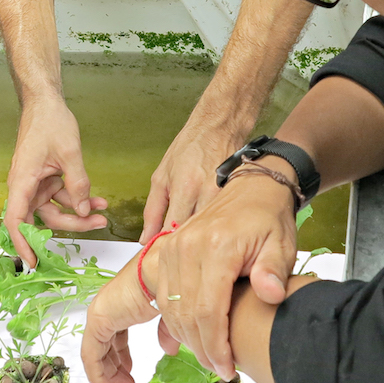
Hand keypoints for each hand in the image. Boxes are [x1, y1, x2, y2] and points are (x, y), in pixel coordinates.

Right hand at [3, 99, 108, 266]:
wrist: (45, 101)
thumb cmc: (49, 122)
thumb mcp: (69, 153)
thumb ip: (78, 183)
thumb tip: (83, 209)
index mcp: (22, 181)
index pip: (17, 220)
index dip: (23, 244)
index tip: (33, 262)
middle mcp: (25, 185)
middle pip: (44, 217)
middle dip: (72, 224)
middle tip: (97, 225)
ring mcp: (35, 182)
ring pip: (55, 208)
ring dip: (79, 211)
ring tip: (103, 211)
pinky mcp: (45, 177)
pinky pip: (61, 195)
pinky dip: (78, 197)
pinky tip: (98, 199)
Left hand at [82, 250, 161, 382]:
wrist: (167, 272)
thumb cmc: (172, 285)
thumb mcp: (172, 316)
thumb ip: (167, 333)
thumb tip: (169, 350)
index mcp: (125, 303)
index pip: (117, 336)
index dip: (122, 358)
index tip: (129, 375)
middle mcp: (110, 306)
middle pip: (107, 345)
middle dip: (115, 369)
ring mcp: (102, 312)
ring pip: (97, 351)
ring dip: (108, 374)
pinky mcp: (98, 319)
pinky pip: (91, 354)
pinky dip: (97, 374)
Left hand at [141, 121, 242, 243]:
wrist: (219, 127)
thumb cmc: (189, 148)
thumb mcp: (161, 176)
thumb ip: (152, 210)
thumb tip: (145, 238)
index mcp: (185, 188)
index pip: (173, 229)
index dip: (166, 245)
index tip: (162, 253)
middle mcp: (206, 192)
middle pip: (195, 233)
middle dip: (185, 245)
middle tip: (178, 255)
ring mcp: (225, 194)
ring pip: (212, 229)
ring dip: (203, 238)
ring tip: (195, 242)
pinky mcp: (238, 195)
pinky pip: (225, 219)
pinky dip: (218, 226)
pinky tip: (212, 228)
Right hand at [144, 166, 299, 379]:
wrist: (251, 188)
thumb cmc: (268, 218)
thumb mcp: (281, 244)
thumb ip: (274, 271)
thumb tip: (271, 295)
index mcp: (216, 247)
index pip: (209, 310)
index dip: (216, 346)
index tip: (228, 368)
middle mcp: (186, 246)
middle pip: (186, 314)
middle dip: (202, 348)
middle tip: (220, 367)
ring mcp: (172, 247)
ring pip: (170, 307)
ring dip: (186, 337)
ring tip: (209, 354)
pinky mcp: (165, 250)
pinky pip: (163, 295)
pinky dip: (175, 319)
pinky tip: (192, 333)